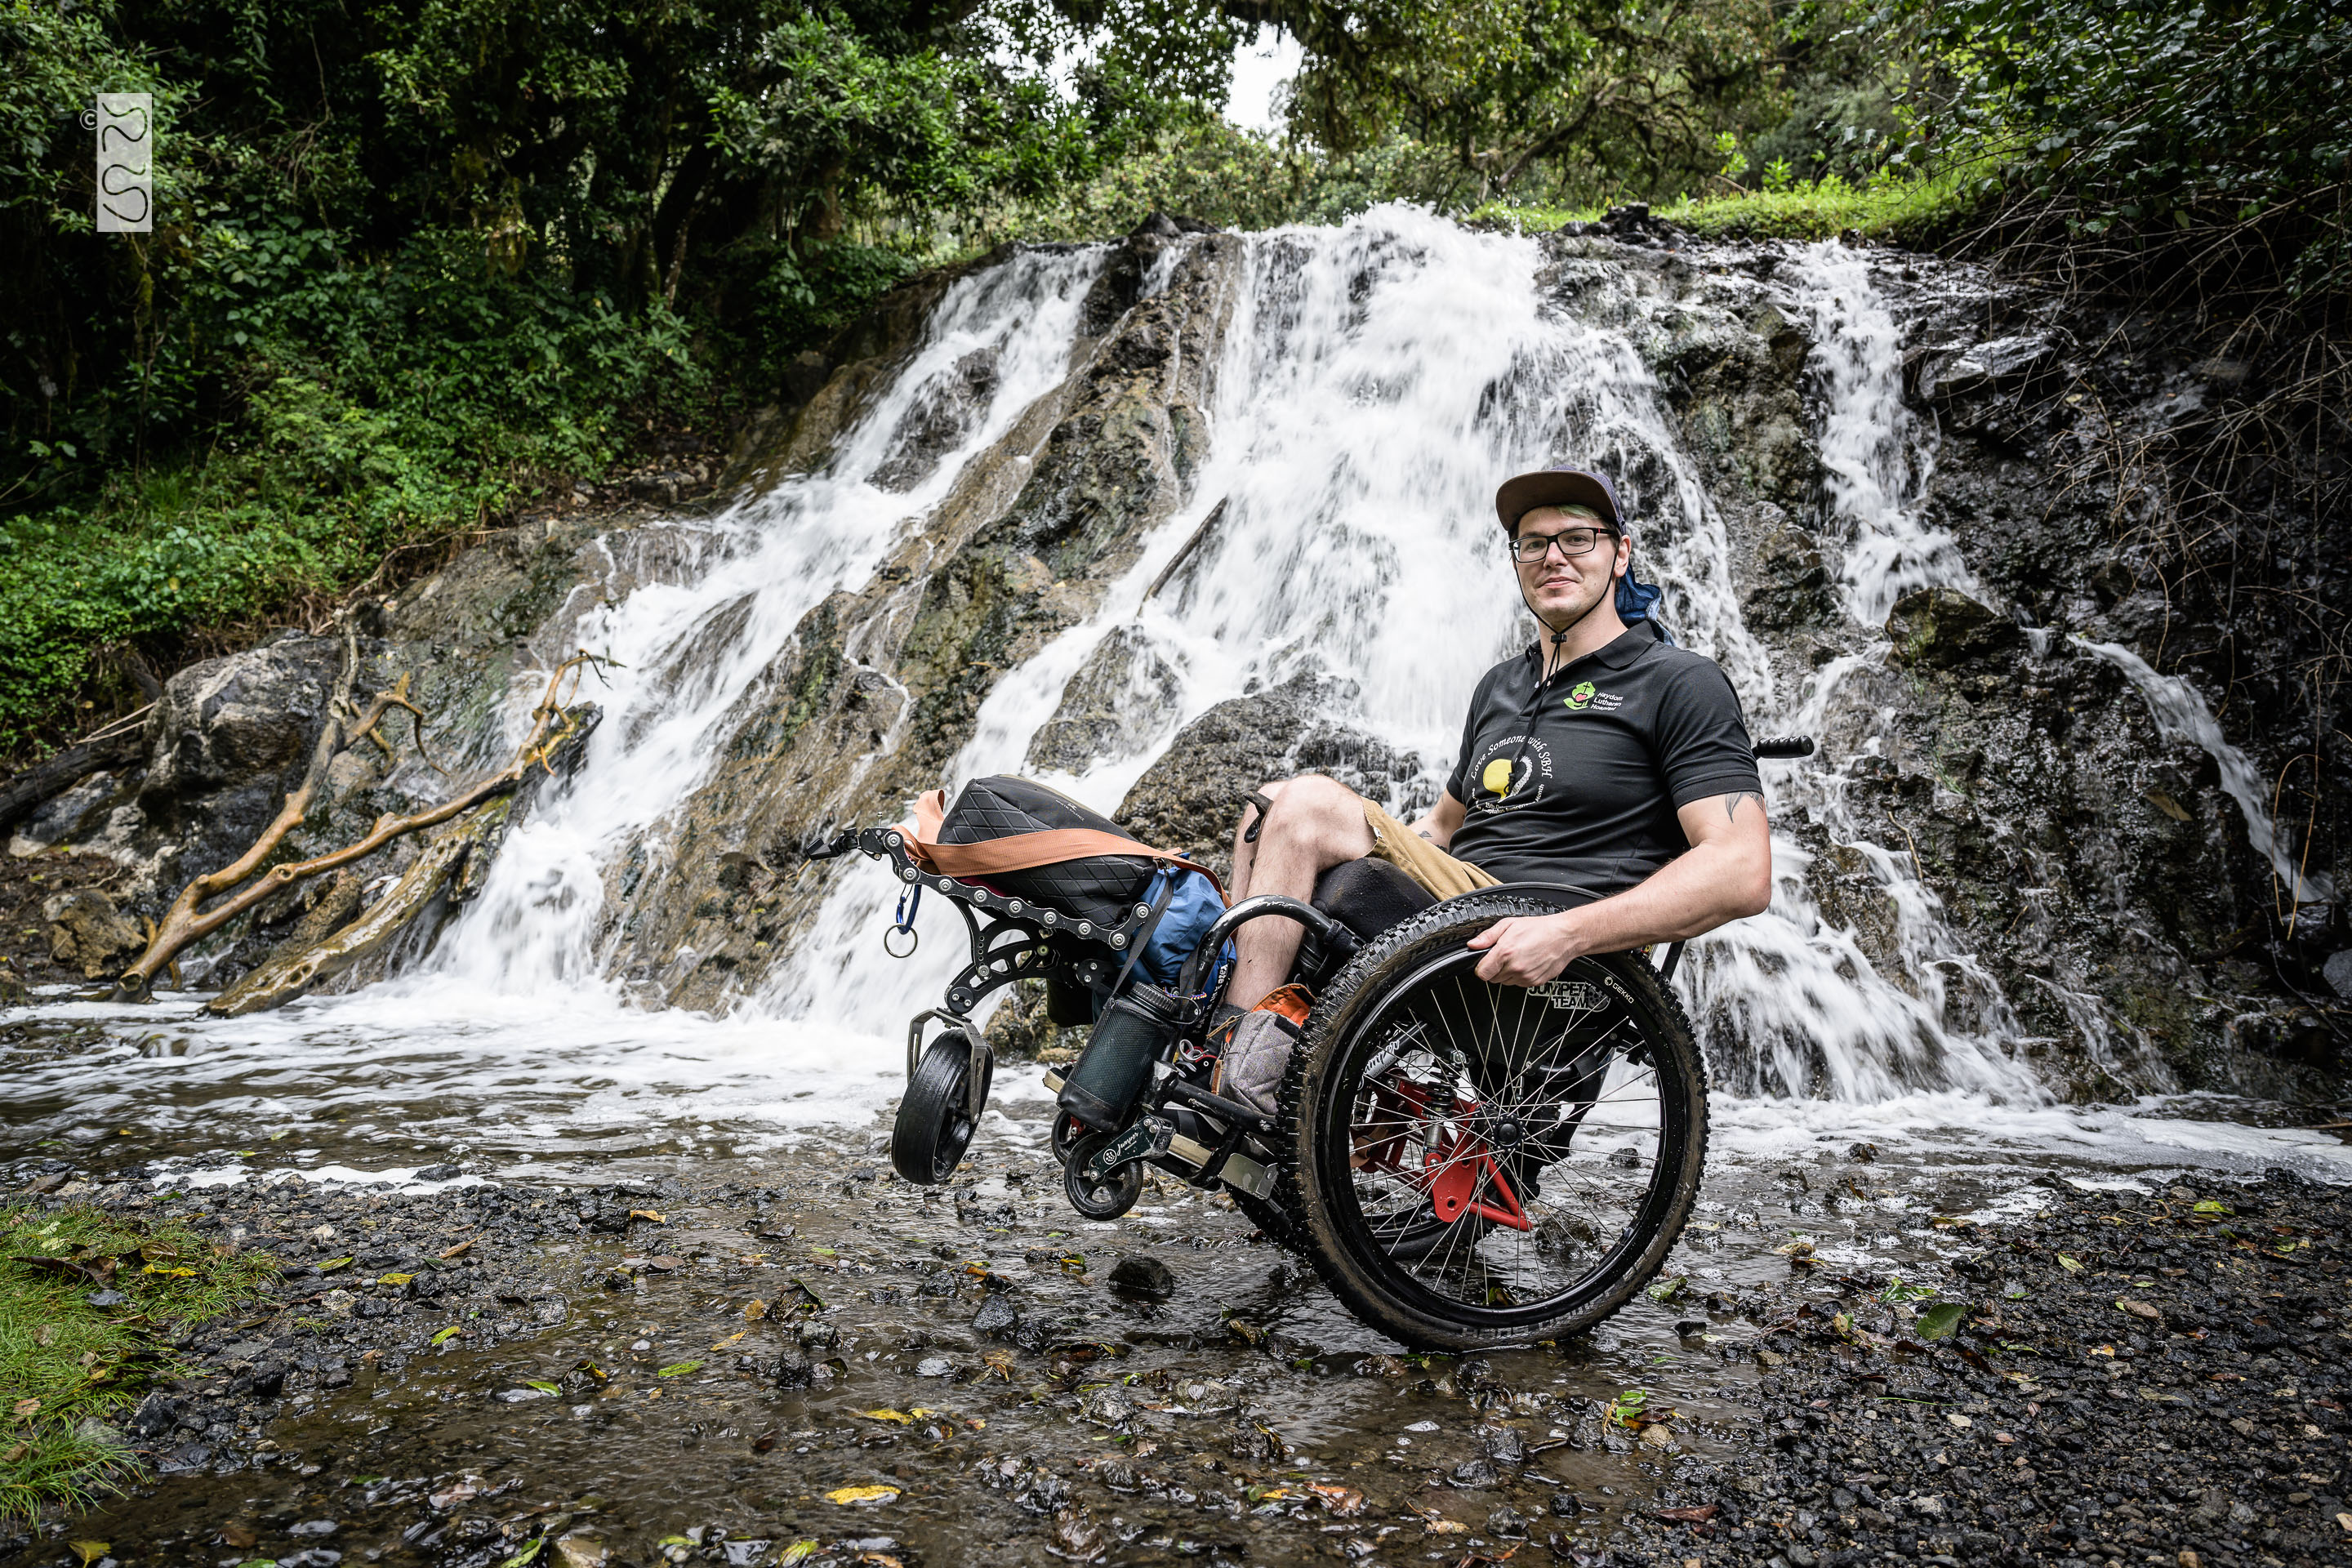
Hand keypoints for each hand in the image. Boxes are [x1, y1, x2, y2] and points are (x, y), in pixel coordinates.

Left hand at [1466, 911, 1587, 985]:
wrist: (1565, 936)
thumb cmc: (1540, 929)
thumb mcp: (1509, 924)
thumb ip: (1488, 936)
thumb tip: (1473, 945)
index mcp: (1505, 952)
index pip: (1482, 973)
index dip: (1482, 967)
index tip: (1485, 962)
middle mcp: (1515, 967)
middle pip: (1493, 978)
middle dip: (1495, 968)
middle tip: (1506, 955)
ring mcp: (1526, 977)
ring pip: (1506, 982)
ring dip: (1508, 973)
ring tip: (1519, 957)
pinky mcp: (1535, 982)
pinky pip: (1520, 983)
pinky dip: (1520, 976)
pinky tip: (1527, 962)